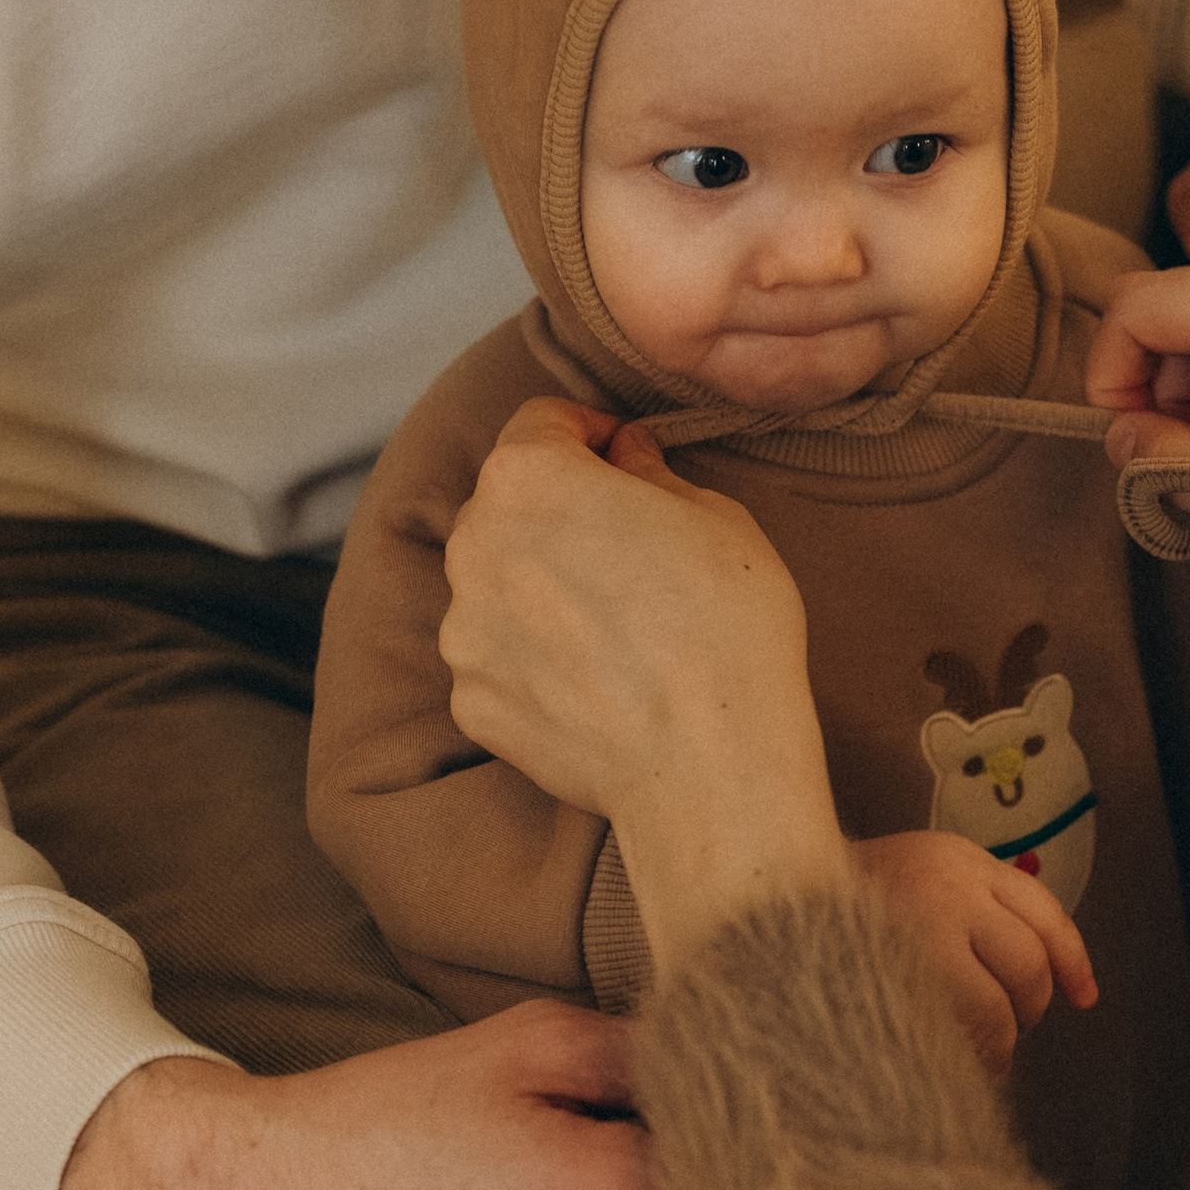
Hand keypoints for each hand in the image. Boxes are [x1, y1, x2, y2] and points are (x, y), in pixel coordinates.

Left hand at [440, 398, 844, 963]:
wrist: (709, 767)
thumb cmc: (725, 632)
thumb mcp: (717, 519)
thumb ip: (651, 473)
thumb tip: (626, 457)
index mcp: (529, 479)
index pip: (541, 422)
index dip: (590, 433)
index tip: (623, 459)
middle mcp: (475, 546)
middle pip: (508, 503)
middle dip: (559, 512)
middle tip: (629, 548)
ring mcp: (463, 630)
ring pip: (497, 583)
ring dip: (541, 586)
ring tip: (617, 626)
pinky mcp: (472, 700)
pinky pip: (498, 657)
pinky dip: (535, 659)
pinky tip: (598, 681)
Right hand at [851, 831, 1096, 1071]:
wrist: (760, 902)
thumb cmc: (840, 905)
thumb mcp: (915, 878)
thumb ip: (970, 910)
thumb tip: (1044, 977)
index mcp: (958, 859)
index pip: (1043, 912)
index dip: (1071, 961)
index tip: (1083, 996)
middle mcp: (948, 887)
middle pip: (1028, 966)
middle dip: (1027, 1010)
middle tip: (1004, 1030)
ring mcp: (921, 933)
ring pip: (997, 1008)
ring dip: (996, 1041)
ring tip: (970, 1051)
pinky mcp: (894, 978)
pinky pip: (957, 1032)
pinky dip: (963, 1055)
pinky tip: (944, 1060)